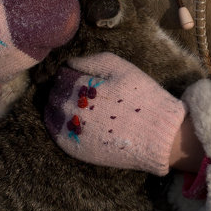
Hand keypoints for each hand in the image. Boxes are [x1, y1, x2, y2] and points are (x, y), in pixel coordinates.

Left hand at [44, 53, 185, 175]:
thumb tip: (69, 63)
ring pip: (52, 113)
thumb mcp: (123, 68)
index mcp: (82, 87)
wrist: (158, 135)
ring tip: (74, 104)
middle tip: (75, 89)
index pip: (62, 75)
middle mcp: (72, 108)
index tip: (77, 75)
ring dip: (57, 106)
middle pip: (54, 94)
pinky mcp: (76, 149)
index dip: (69, 73)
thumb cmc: (143, 98)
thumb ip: (93, 61)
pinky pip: (56, 133)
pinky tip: (69, 120)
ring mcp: (72, 130)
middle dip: (62, 89)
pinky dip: (57, 125)